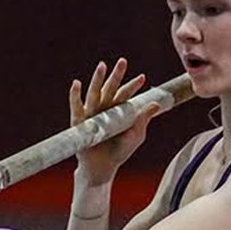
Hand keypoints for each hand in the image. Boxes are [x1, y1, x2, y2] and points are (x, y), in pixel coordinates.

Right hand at [70, 59, 155, 182]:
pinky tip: (77, 84)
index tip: (143, 78)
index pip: (126, 94)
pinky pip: (76, 106)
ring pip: (95, 93)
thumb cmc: (120, 151)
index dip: (133, 86)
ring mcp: (91, 113)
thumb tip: (156, 103)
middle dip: (116, 75)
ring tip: (102, 66)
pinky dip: (75, 95)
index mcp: (118, 110)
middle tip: (123, 62)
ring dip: (98, 79)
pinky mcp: (79, 121)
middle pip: (111, 88)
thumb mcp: (136, 135)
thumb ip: (143, 119)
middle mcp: (104, 108)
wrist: (103, 167)